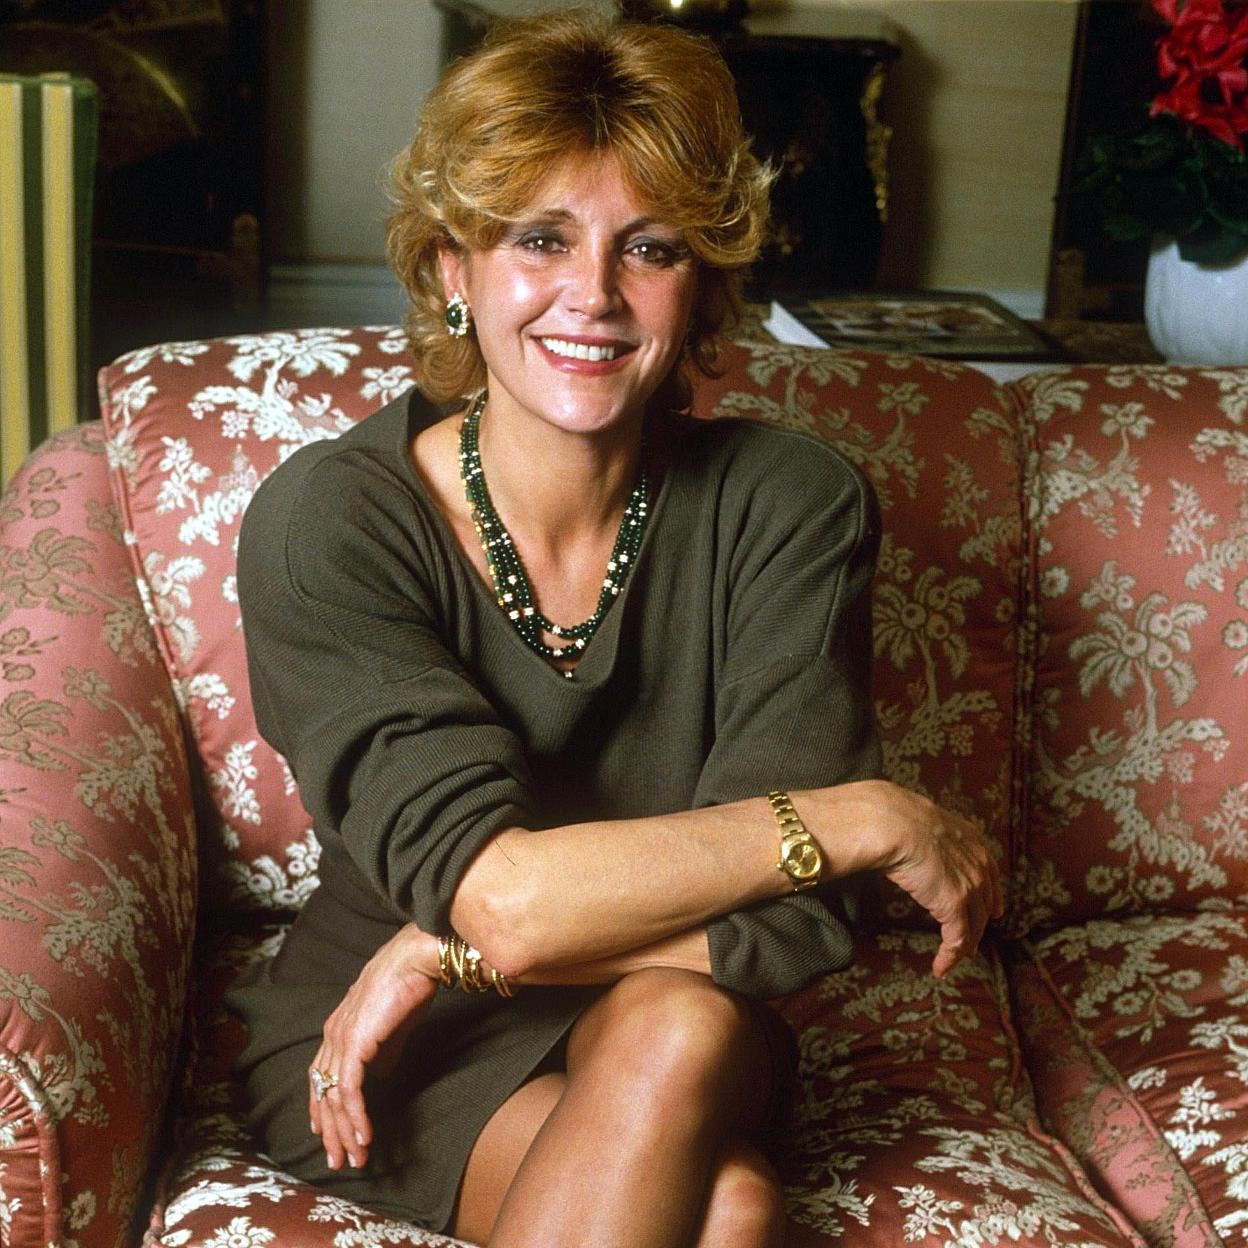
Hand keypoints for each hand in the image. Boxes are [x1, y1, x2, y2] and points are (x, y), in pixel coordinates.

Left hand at [308, 923, 439, 1170]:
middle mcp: (333, 1034)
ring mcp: (341, 1039)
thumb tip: (381, 1073)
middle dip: (330, 1130)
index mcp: (338, 1027)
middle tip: (338, 1160)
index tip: (326, 1133)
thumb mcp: (392, 1025)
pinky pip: (349, 1091)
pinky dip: (355, 1117)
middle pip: (322, 1092)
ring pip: (334, 1097)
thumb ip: (383, 1050)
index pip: (321, 1075)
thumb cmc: (408, 985)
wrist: (415, 960)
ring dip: (343, 1131)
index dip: (321, 1106)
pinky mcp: (355, 1044)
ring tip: (355, 1158)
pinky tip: (364, 1136)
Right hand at [837, 780, 1003, 978]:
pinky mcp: (955, 906)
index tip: (992, 910)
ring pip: (973, 925)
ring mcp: (969, 885)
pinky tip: (940, 968)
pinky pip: (957, 939)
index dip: (991, 896)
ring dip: (963, 946)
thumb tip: (902, 837)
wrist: (891, 822)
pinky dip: (949, 957)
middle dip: (979, 924)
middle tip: (970, 940)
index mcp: (971, 839)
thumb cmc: (892, 817)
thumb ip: (923, 835)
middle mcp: (978, 863)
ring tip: (952, 958)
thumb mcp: (918, 822)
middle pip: (984, 903)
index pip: (989, 873)